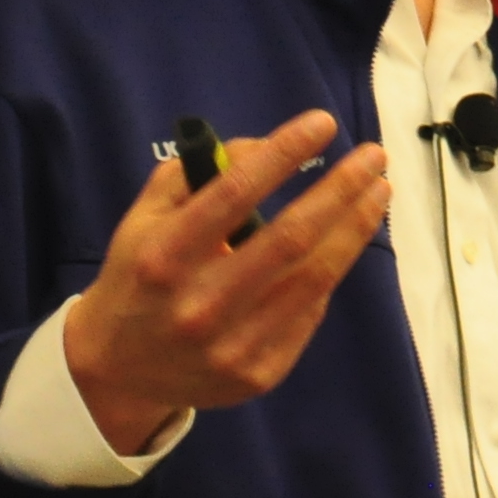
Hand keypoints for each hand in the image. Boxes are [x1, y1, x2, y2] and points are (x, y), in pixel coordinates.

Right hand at [59, 111, 392, 454]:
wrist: (119, 370)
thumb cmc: (139, 276)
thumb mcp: (145, 217)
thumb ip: (195, 173)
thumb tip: (264, 146)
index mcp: (165, 256)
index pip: (235, 194)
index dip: (285, 153)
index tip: (323, 123)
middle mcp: (199, 304)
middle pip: (290, 239)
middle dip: (340, 190)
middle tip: (374, 157)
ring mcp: (232, 346)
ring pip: (313, 278)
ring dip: (354, 229)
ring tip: (378, 193)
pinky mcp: (258, 374)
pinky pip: (309, 313)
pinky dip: (330, 272)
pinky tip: (342, 243)